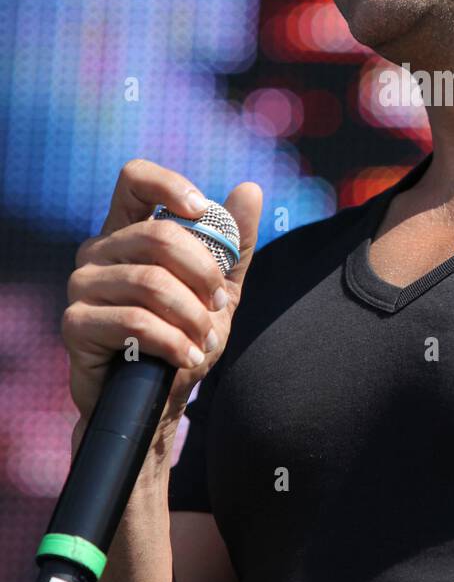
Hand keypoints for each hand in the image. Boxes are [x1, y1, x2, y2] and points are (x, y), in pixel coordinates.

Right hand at [62, 158, 261, 428]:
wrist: (158, 402)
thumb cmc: (183, 338)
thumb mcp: (220, 290)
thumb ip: (233, 244)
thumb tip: (250, 189)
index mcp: (128, 232)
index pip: (135, 179)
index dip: (169, 185)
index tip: (201, 210)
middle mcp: (98, 251)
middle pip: (158, 236)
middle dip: (204, 274)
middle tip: (219, 306)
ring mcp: (81, 285)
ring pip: (150, 282)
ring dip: (192, 316)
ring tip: (205, 340)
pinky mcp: (75, 323)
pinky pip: (134, 321)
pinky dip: (172, 341)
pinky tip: (186, 357)